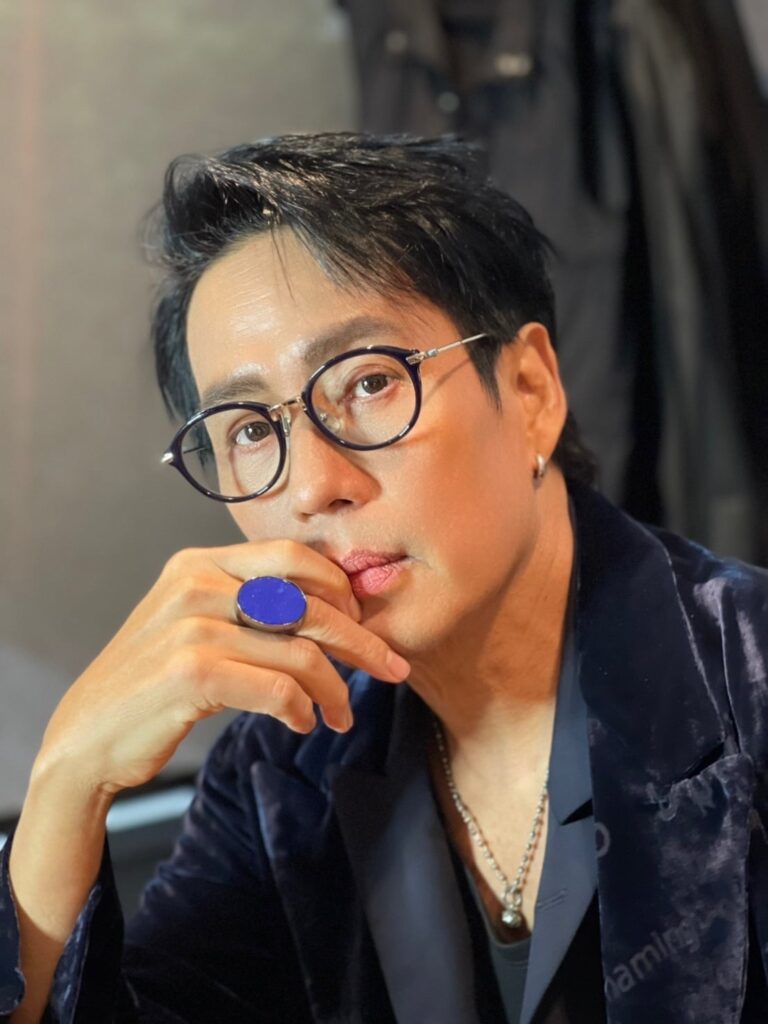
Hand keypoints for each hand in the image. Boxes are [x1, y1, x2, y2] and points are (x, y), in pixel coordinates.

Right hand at [33, 539, 409, 796]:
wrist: (87, 738)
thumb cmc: (152, 685)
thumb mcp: (194, 625)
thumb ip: (249, 608)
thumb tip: (330, 613)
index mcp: (201, 563)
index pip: (295, 558)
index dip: (341, 591)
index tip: (365, 626)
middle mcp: (197, 583)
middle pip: (308, 601)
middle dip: (361, 639)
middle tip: (391, 668)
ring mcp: (193, 626)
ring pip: (301, 652)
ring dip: (334, 690)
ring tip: (340, 716)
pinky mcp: (192, 671)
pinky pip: (280, 688)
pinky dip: (303, 709)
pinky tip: (303, 723)